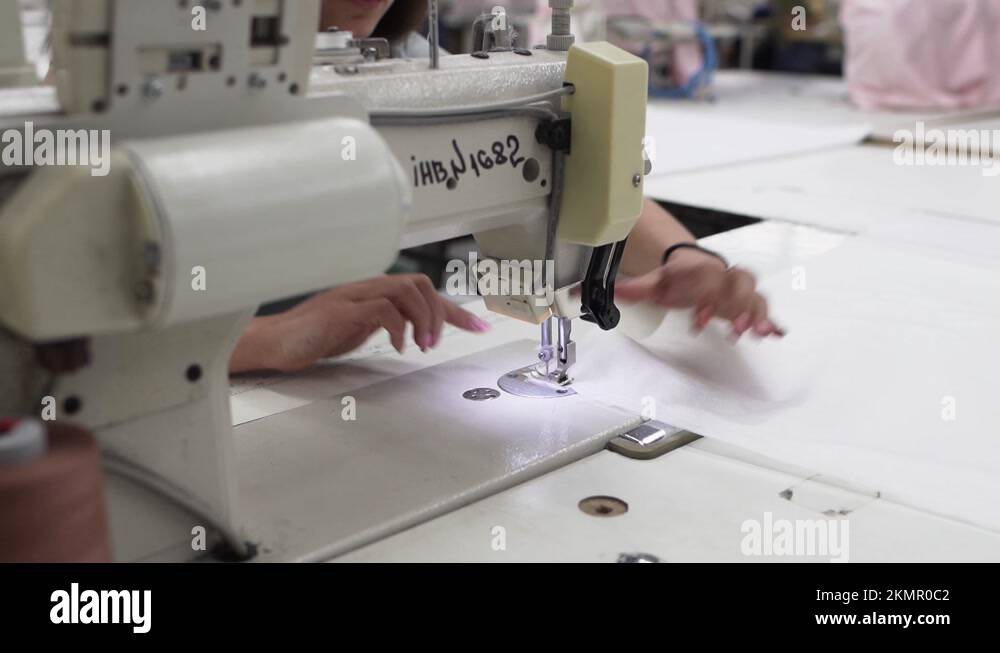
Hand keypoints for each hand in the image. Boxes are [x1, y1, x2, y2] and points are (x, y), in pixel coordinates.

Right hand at [230, 274, 490, 372]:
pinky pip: (382, 309)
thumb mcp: (362, 329)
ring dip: (423, 320)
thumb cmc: (315, 336)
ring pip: (406, 290)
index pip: (425, 292)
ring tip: (422, 345)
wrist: (276, 342)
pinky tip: (398, 346)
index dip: (455, 310)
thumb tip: (419, 329)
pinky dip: (398, 327)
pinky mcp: (342, 311)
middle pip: (421, 283)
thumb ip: (388, 322)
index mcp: (376, 291)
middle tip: (436, 344)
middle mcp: (368, 287)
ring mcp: (355, 296)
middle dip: (440, 313)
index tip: (480, 326)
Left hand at [615, 248, 783, 338]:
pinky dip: (771, 321)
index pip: (707, 279)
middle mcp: (723, 278)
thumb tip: (602, 293)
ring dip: (757, 313)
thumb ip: (636, 289)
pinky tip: (777, 334)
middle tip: (734, 328)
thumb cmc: (680, 279)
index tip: (699, 319)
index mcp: (702, 271)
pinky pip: (765, 309)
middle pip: (739, 283)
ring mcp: (738, 291)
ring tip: (758, 333)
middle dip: (738, 305)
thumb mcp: (657, 282)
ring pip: (755, 295)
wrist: (697, 268)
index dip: (705, 297)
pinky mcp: (748, 304)